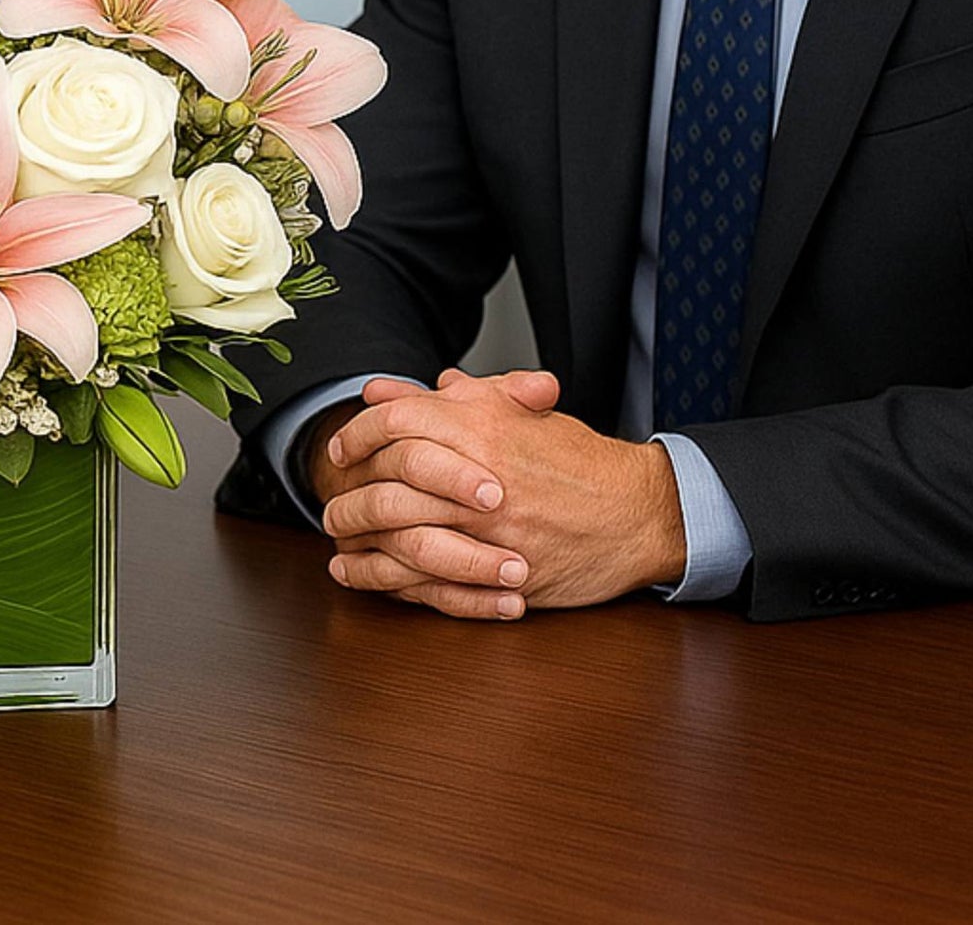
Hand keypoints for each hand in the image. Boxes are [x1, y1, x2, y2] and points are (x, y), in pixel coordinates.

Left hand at [323, 369, 685, 617]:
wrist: (640, 513)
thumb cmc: (580, 462)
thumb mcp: (521, 412)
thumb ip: (458, 398)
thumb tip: (397, 389)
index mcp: (484, 428)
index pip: (396, 423)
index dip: (358, 434)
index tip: (342, 449)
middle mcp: (480, 478)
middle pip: (388, 483)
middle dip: (348, 496)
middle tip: (331, 501)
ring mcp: (489, 532)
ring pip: (400, 536)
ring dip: (359, 540)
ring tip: (338, 541)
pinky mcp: (500, 577)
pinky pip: (427, 582)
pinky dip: (387, 581)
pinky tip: (363, 577)